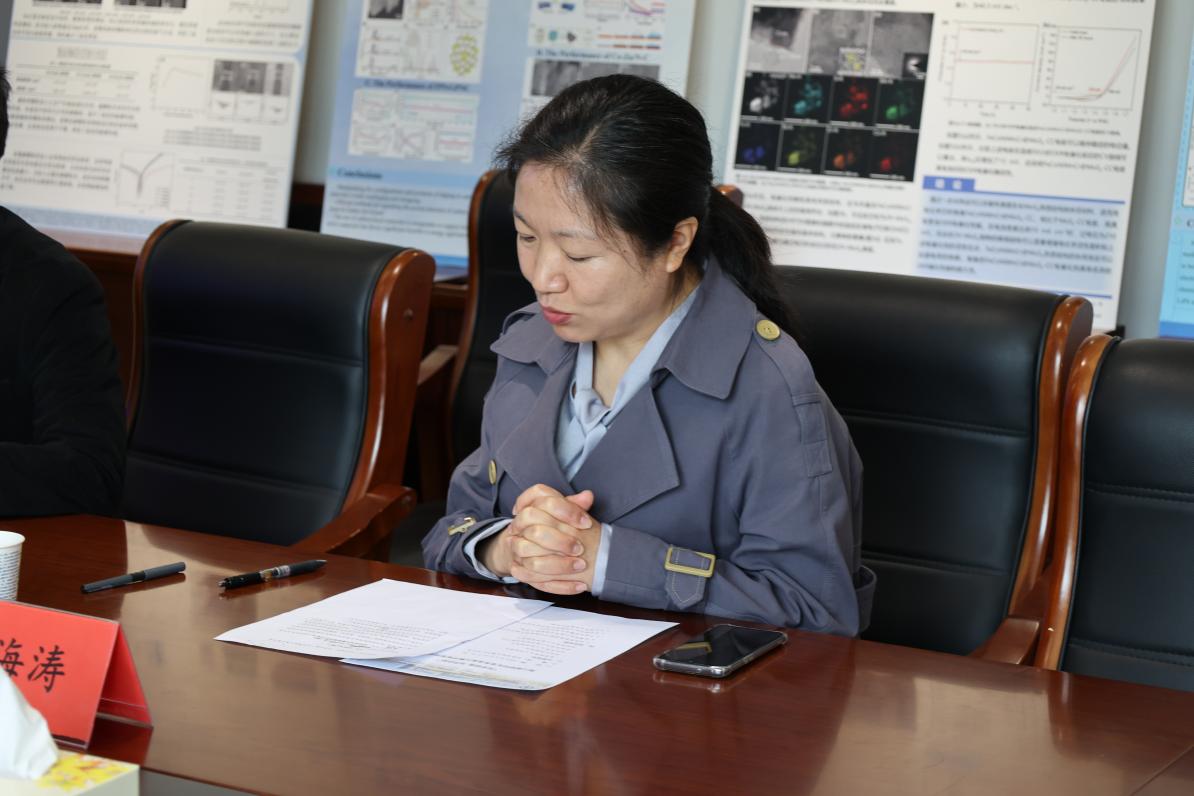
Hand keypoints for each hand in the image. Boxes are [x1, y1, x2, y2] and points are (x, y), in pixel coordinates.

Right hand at [482, 484, 599, 594]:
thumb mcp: (561, 511)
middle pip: (535, 532)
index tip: (586, 522)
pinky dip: (560, 586)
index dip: (567, 512)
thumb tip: (588, 496)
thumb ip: (574, 504)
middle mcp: (518, 526)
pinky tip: (578, 585)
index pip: (545, 503)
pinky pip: (536, 581)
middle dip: (561, 542)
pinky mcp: (519, 569)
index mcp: (530, 506)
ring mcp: (516, 549)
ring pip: (533, 561)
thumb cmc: (548, 523)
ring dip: (560, 566)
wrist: (521, 540)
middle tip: (581, 547)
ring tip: (581, 566)